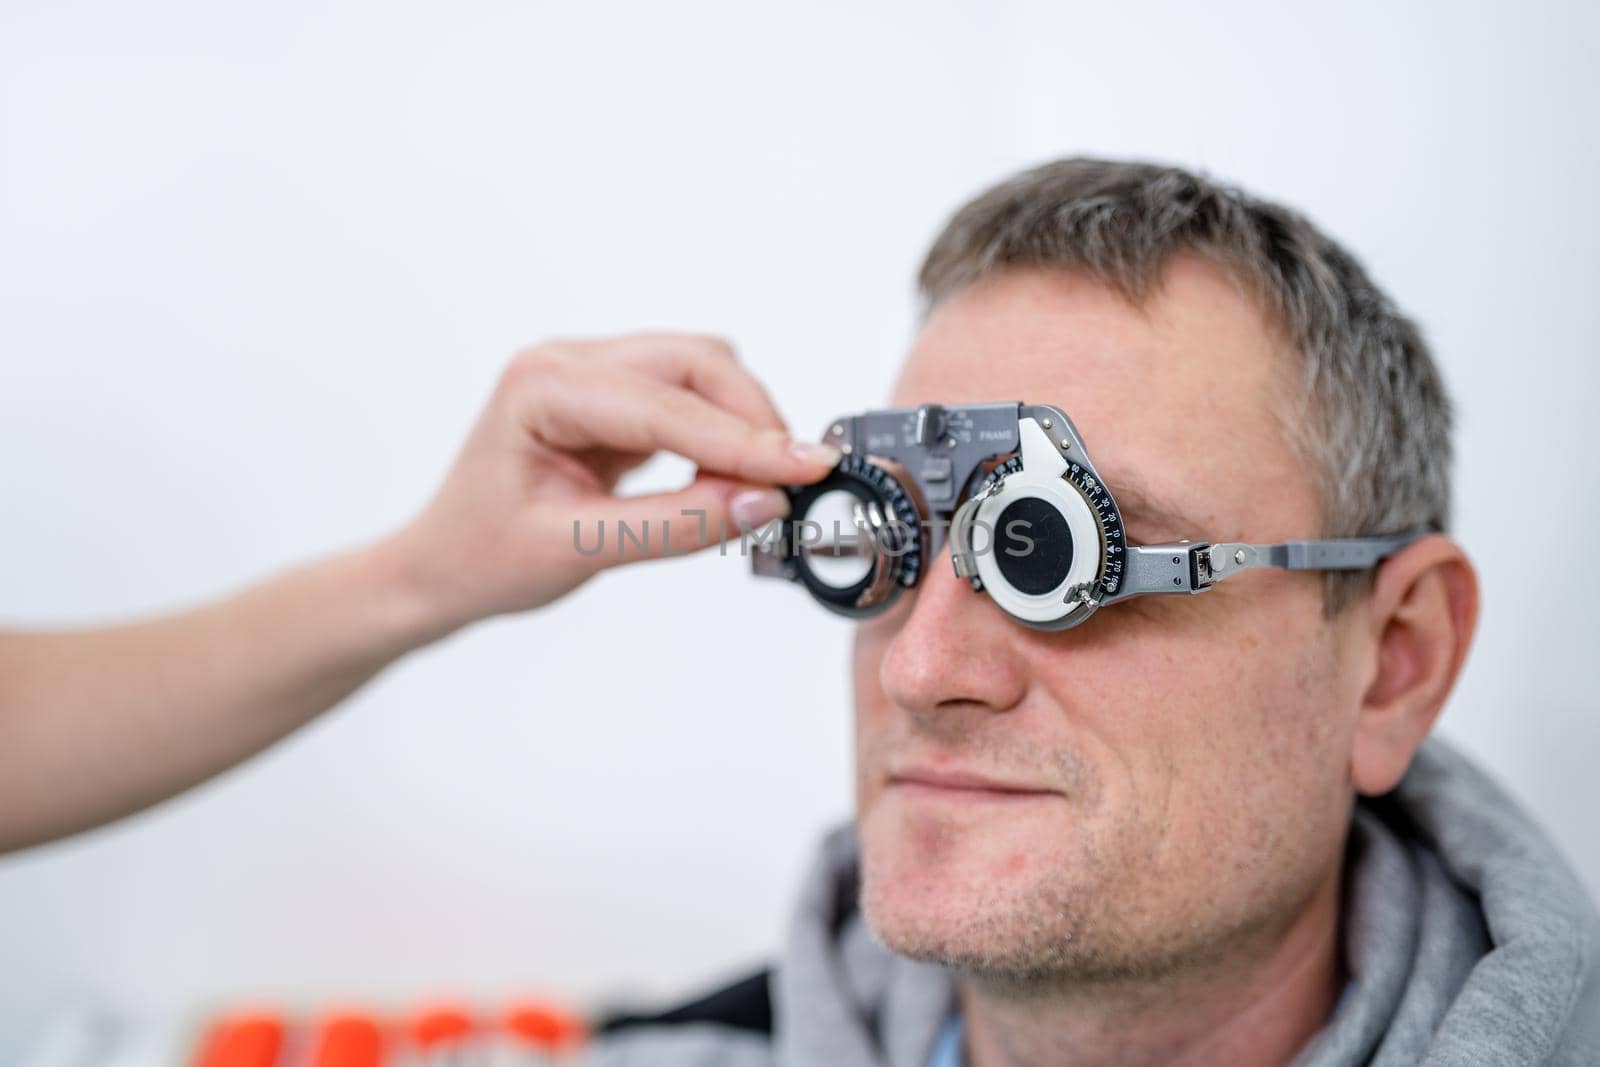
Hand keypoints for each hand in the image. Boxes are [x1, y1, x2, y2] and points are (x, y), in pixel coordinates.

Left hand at [381, 332, 839, 634]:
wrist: (442, 566)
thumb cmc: (482, 556)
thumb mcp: (578, 550)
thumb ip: (675, 525)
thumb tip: (763, 503)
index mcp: (541, 386)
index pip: (664, 405)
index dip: (743, 440)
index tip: (807, 469)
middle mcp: (568, 363)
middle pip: (695, 363)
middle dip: (752, 420)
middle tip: (793, 485)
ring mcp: (593, 374)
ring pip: (702, 371)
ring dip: (743, 424)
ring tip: (757, 492)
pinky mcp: (616, 400)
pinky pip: (691, 399)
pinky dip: (723, 435)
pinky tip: (731, 481)